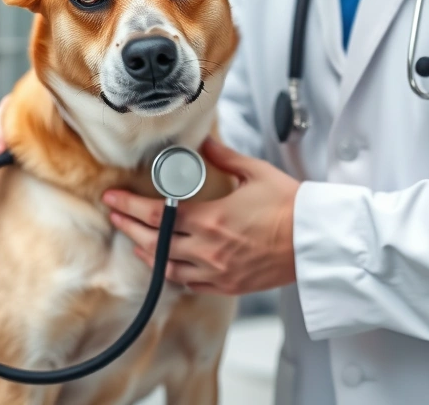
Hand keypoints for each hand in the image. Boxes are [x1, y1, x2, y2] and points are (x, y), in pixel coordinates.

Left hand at [103, 137, 299, 295]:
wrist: (316, 240)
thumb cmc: (290, 205)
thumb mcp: (255, 173)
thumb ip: (224, 157)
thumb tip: (205, 143)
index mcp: (211, 219)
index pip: (156, 214)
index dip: (128, 207)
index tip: (112, 199)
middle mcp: (208, 248)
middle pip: (154, 242)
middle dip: (129, 227)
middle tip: (115, 215)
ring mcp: (217, 270)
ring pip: (167, 266)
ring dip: (146, 253)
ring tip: (134, 240)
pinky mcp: (228, 284)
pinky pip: (189, 283)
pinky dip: (171, 273)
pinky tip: (165, 264)